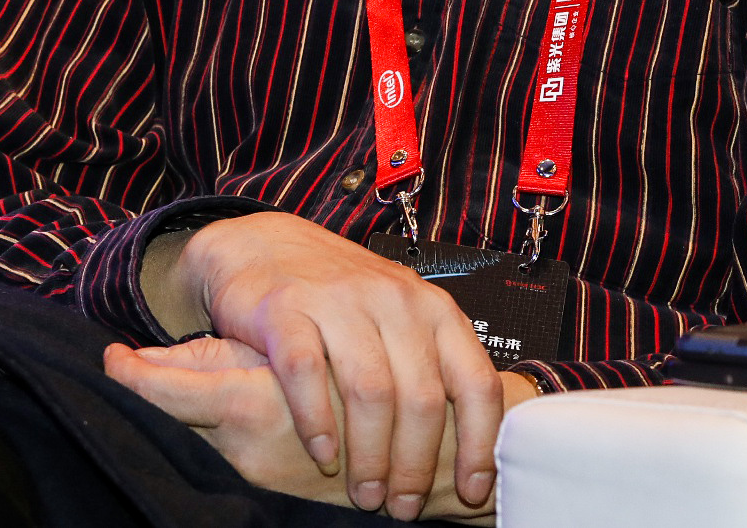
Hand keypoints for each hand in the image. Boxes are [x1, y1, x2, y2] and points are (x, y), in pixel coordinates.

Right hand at [145, 211, 507, 517]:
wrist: (266, 244)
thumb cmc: (343, 297)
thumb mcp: (402, 321)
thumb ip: (431, 368)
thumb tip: (468, 448)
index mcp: (435, 310)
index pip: (477, 380)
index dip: (480, 442)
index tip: (472, 490)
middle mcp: (394, 301)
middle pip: (421, 397)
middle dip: (415, 464)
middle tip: (402, 506)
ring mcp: (340, 302)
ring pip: (369, 390)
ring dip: (370, 455)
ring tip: (365, 495)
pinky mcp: (286, 309)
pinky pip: (306, 373)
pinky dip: (316, 422)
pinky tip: (322, 456)